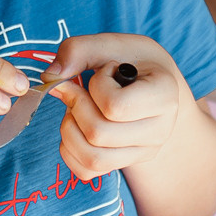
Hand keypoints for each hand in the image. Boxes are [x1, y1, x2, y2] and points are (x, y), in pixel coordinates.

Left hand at [44, 35, 183, 179]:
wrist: (154, 84)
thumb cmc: (134, 61)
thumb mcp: (113, 44)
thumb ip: (80, 50)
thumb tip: (50, 76)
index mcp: (165, 95)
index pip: (116, 106)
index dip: (97, 85)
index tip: (106, 70)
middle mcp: (160, 130)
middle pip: (98, 134)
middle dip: (76, 106)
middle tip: (80, 87)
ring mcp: (144, 152)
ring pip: (92, 158)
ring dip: (70, 129)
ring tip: (78, 108)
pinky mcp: (126, 165)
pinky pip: (87, 171)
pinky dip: (69, 150)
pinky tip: (76, 126)